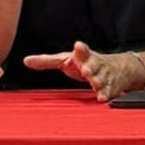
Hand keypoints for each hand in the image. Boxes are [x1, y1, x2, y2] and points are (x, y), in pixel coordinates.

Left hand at [23, 41, 144, 101]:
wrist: (118, 68)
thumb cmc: (84, 63)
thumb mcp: (65, 59)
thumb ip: (46, 61)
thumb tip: (25, 61)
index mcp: (82, 56)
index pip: (82, 50)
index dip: (80, 49)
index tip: (78, 46)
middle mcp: (94, 64)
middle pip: (92, 64)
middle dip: (90, 67)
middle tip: (86, 70)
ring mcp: (103, 75)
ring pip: (101, 78)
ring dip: (97, 81)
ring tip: (94, 83)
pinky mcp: (110, 87)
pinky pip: (108, 92)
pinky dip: (105, 94)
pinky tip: (101, 98)